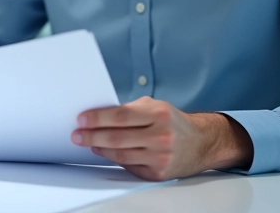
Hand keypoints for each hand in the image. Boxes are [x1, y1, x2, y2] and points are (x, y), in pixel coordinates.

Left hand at [71, 96, 252, 180]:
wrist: (201, 143)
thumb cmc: (174, 122)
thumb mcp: (156, 106)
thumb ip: (131, 110)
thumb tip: (100, 115)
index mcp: (159, 114)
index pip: (120, 116)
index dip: (98, 118)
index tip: (82, 119)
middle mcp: (161, 135)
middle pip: (117, 137)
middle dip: (92, 135)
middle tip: (77, 134)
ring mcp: (160, 156)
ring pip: (120, 154)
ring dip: (100, 148)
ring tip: (88, 143)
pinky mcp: (158, 173)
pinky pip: (129, 166)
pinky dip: (114, 159)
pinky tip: (105, 152)